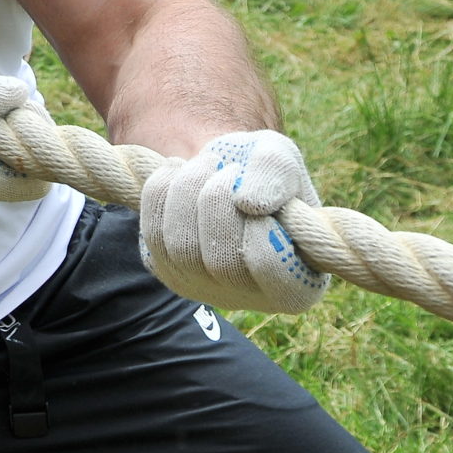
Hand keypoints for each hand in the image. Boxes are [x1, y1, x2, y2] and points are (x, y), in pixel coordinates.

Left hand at [138, 130, 328, 313]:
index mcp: (299, 281)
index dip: (257, 222)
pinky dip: (160, 193)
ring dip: (186, 191)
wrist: (219, 169)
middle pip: (221, 261)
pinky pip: (152, 235)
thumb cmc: (260, 170)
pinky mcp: (168, 272)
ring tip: (202, 164)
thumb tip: (248, 202)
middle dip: (215, 199)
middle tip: (223, 167)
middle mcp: (252, 296)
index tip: (250, 187)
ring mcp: (206, 289)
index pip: (271, 266)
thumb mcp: (280, 157)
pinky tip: (176, 172)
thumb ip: (276, 172)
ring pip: (182, 248)